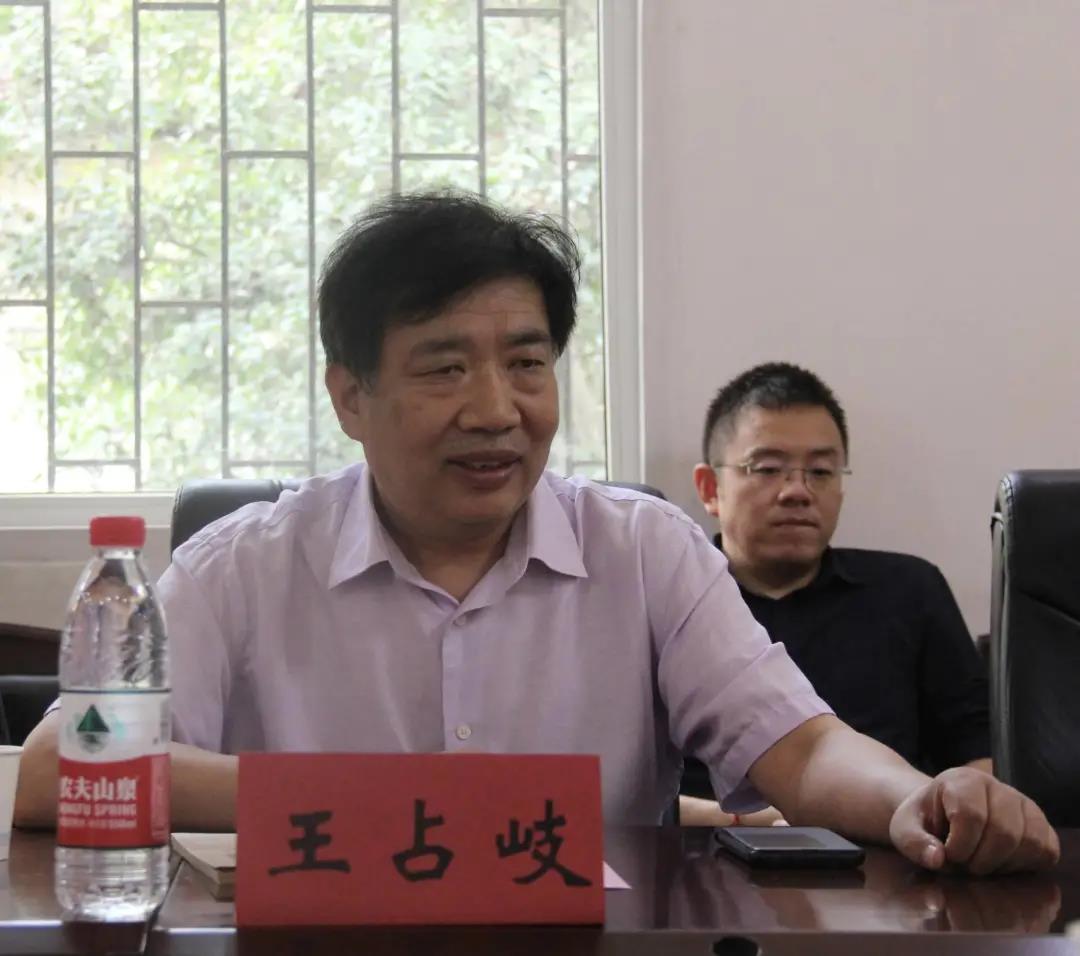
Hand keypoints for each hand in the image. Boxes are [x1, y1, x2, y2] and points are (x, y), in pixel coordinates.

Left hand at [889, 767, 1059, 873]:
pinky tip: (1002, 862)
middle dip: (980, 860)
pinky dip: (1026, 865)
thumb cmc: (925, 821)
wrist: (942, 814)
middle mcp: (997, 786)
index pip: (971, 816)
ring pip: (1029, 842)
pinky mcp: (1041, 823)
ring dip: (1003, 865)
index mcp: (962, 779)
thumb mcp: (905, 829)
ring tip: (981, 862)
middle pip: (1004, 833)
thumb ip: (914, 843)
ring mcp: (1023, 803)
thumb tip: (937, 859)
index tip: (947, 855)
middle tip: (964, 864)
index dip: (959, 847)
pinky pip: (1047, 850)